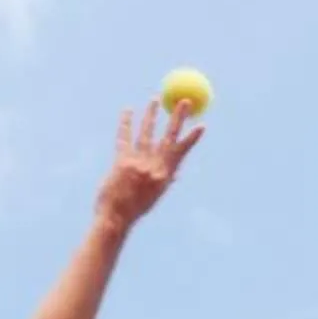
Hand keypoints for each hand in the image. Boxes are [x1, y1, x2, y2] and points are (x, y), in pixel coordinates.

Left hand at [95, 101, 204, 231]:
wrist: (115, 219)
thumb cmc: (134, 208)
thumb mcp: (155, 196)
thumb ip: (164, 180)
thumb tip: (177, 173)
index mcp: (165, 176)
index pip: (181, 152)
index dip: (192, 138)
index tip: (201, 125)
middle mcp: (154, 167)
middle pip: (168, 137)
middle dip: (178, 118)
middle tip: (185, 101)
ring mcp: (138, 163)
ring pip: (147, 132)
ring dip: (152, 114)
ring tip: (155, 99)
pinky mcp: (122, 160)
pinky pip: (125, 137)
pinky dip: (126, 123)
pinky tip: (128, 111)